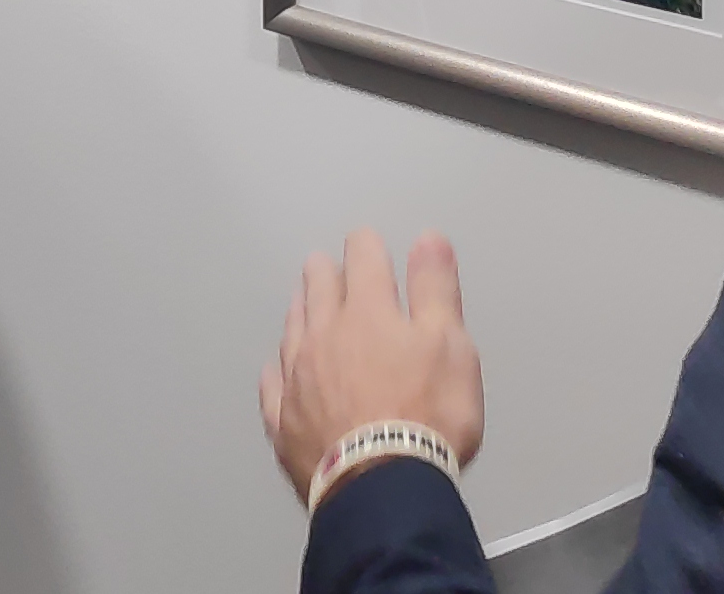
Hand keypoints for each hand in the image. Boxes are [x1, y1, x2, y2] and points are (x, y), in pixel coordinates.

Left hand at [261, 229, 482, 496]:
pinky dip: (277, 372)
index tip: (366, 242)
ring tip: (302, 302)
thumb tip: (427, 239)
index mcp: (367, 313)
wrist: (382, 484)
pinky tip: (276, 370)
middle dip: (324, 273)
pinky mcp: (283, 420)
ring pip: (292, 330)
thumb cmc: (427, 415)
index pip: (363, 261)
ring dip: (300, 312)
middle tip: (324, 265)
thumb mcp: (451, 345)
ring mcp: (297, 378)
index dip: (366, 247)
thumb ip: (435, 290)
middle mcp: (323, 336)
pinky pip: (273, 386)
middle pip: (318, 290)